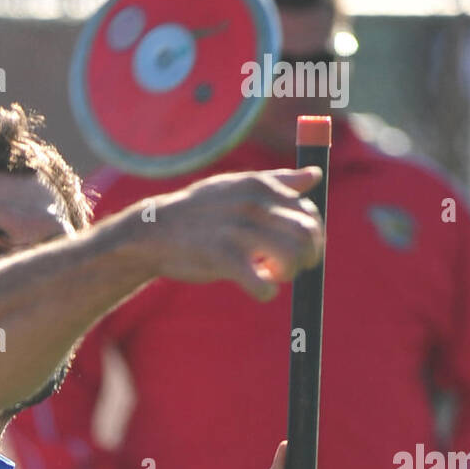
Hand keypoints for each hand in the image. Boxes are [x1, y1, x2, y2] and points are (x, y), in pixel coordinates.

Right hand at [145, 168, 323, 299]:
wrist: (154, 232)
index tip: (298, 250)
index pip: (309, 212)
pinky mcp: (222, 258)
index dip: (312, 237)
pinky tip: (260, 290)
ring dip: (289, 273)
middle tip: (290, 268)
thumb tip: (315, 175)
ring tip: (271, 277)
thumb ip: (278, 182)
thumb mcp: (238, 187)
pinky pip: (262, 283)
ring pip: (292, 256)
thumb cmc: (199, 212)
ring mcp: (238, 231)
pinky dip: (267, 292)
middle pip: (307, 234)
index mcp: (261, 186)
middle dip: (307, 257)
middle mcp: (253, 204)